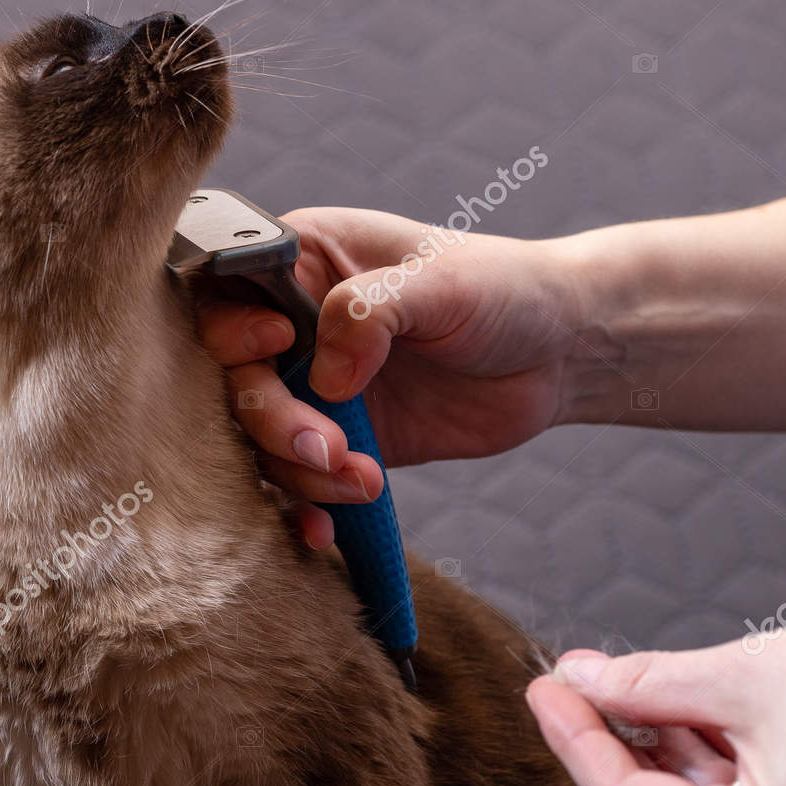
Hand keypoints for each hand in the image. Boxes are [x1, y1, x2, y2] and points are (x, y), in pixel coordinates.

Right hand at [194, 207, 582, 544]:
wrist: (560, 353)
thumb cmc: (501, 289)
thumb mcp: (439, 283)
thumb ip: (371, 312)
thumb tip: (323, 376)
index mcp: (302, 259)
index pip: (225, 291)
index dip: (232, 327)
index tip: (280, 345)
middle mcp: (294, 324)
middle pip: (232, 377)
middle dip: (272, 420)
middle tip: (328, 446)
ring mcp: (314, 386)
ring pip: (261, 438)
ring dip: (299, 471)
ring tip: (362, 477)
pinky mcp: (342, 440)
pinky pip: (299, 479)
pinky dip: (305, 507)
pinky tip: (327, 526)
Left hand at [525, 578, 785, 785]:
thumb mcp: (745, 675)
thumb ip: (650, 685)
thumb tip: (582, 679)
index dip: (576, 741)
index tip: (543, 687)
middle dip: (613, 742)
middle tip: (568, 681)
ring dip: (657, 741)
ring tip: (619, 679)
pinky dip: (706, 749)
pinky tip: (675, 699)